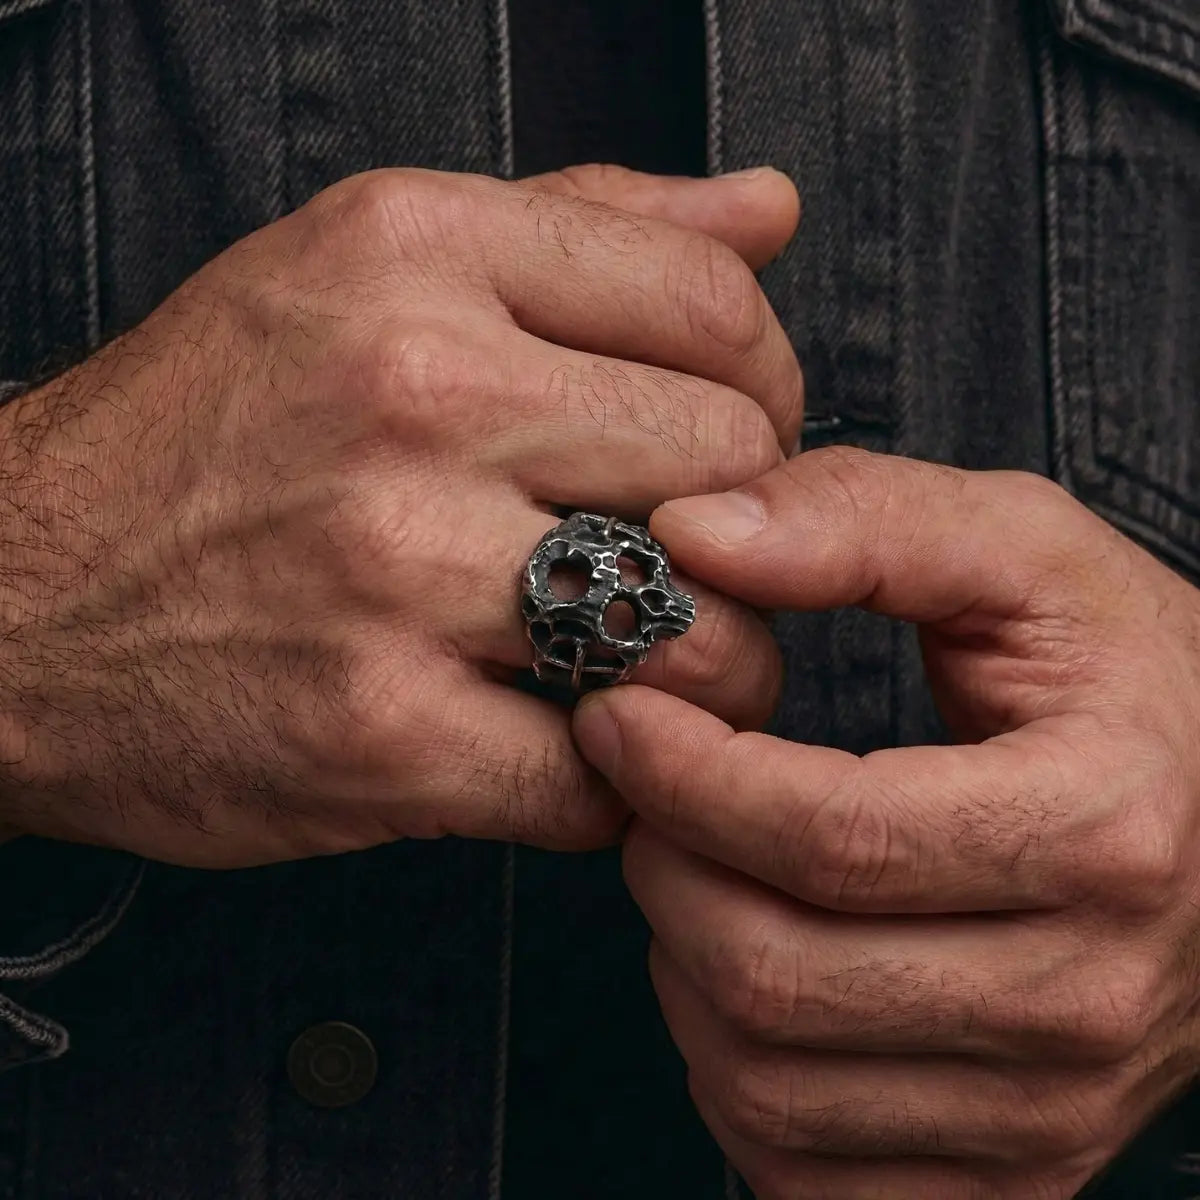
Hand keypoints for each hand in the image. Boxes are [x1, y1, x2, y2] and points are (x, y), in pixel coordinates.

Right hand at [0, 163, 803, 867]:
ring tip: (651, 668)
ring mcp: (396, 570)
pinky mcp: (379, 736)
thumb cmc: (208, 436)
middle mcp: (413, 394)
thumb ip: (585, 224)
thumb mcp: (368, 268)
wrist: (12, 600)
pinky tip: (566, 746)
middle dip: (750, 533)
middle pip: (730, 463)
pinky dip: (612, 779)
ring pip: (697, 635)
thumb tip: (765, 209)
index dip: (764, 385)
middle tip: (695, 564)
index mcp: (418, 255)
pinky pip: (597, 777)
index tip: (734, 439)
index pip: (711, 301)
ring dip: (713, 672)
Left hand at [573, 447, 1199, 1198]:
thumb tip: (692, 535)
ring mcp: (1051, 1110)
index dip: (684, 774)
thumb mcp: (1023, 553)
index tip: (616, 717)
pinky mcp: (1011, 1172)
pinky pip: (801, 1168)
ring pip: (766, 1083)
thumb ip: (861, 518)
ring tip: (704, 867)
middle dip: (666, 868)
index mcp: (1101, 828)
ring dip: (684, 964)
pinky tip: (751, 970)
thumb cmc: (1123, 682)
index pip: (829, 835)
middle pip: (777, 975)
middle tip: (651, 790)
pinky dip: (732, 1070)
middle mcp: (1089, 999)